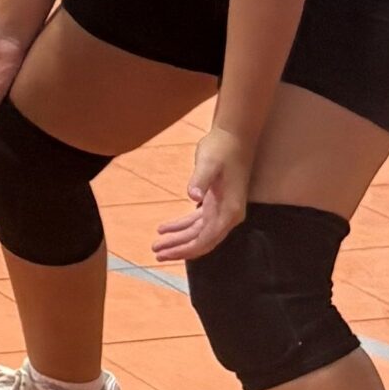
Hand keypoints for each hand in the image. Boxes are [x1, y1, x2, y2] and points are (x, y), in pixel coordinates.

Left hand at [155, 127, 249, 262]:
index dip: (187, 248)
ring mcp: (223, 208)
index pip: (207, 238)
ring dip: (178, 239)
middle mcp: (229, 214)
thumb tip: (194, 198)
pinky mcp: (216, 201)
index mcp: (229, 210)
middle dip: (179, 248)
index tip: (167, 253)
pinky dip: (182, 226)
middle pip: (202, 240)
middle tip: (155, 252)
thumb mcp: (208, 162)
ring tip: (156, 244)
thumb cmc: (221, 148)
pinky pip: (198, 221)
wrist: (233, 135)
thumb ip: (200, 180)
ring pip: (198, 232)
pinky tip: (164, 228)